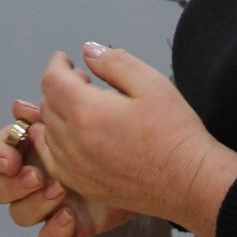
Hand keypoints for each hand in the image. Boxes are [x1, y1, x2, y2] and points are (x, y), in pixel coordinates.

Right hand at [0, 99, 133, 236]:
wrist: (159, 157)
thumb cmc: (124, 128)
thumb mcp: (93, 105)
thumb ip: (56, 101)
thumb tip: (20, 106)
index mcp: (37, 142)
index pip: (1, 147)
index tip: (11, 158)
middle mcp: (39, 173)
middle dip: (9, 184)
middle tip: (35, 177)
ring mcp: (53, 201)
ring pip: (19, 214)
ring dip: (32, 204)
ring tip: (59, 191)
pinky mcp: (73, 223)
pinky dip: (54, 230)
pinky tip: (69, 215)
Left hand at [31, 42, 236, 236]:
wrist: (189, 182)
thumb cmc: (174, 132)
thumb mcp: (151, 83)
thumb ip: (115, 62)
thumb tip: (87, 51)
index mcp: (87, 112)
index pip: (52, 81)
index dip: (57, 64)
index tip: (66, 59)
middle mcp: (73, 142)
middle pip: (47, 105)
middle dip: (60, 87)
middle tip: (85, 82)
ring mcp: (75, 168)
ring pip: (47, 132)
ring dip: (57, 114)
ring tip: (84, 109)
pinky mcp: (82, 186)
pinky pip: (52, 161)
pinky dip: (53, 144)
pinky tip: (72, 138)